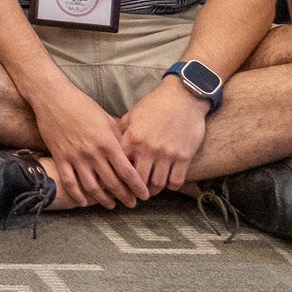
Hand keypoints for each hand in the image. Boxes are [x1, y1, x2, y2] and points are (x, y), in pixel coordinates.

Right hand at [28, 79, 149, 207]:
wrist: (53, 97)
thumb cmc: (81, 105)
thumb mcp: (105, 118)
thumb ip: (119, 135)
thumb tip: (132, 149)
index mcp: (107, 142)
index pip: (127, 172)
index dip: (137, 187)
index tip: (144, 195)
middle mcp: (93, 153)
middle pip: (112, 183)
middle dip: (125, 197)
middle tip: (132, 204)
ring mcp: (75, 157)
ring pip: (92, 187)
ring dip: (103, 200)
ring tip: (111, 204)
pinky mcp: (60, 157)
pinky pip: (70, 182)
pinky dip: (77, 195)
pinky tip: (84, 202)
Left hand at [118, 78, 211, 195]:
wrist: (183, 98)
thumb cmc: (156, 105)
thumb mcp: (133, 115)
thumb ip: (121, 130)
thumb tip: (108, 143)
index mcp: (132, 138)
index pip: (120, 165)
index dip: (118, 177)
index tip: (117, 184)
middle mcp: (148, 149)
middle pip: (139, 180)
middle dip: (135, 190)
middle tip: (134, 194)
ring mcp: (167, 154)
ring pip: (158, 184)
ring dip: (153, 190)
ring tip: (150, 191)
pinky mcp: (184, 157)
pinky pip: (176, 181)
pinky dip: (171, 186)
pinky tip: (167, 183)